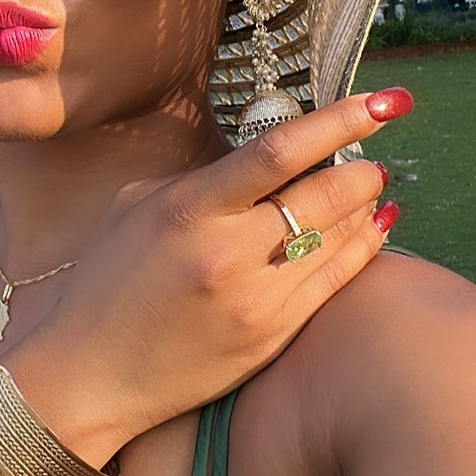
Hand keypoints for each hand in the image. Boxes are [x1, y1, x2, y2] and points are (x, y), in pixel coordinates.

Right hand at [4, 88, 409, 461]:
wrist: (92, 374)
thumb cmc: (108, 282)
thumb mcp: (137, 208)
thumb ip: (202, 178)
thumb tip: (266, 155)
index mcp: (188, 210)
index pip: (279, 151)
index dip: (340, 120)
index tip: (383, 101)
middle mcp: (226, 253)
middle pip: (323, 196)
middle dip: (362, 165)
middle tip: (375, 148)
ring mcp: (255, 300)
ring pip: (338, 238)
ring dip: (366, 203)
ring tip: (373, 183)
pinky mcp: (272, 336)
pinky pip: (336, 281)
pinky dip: (364, 247)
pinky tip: (375, 225)